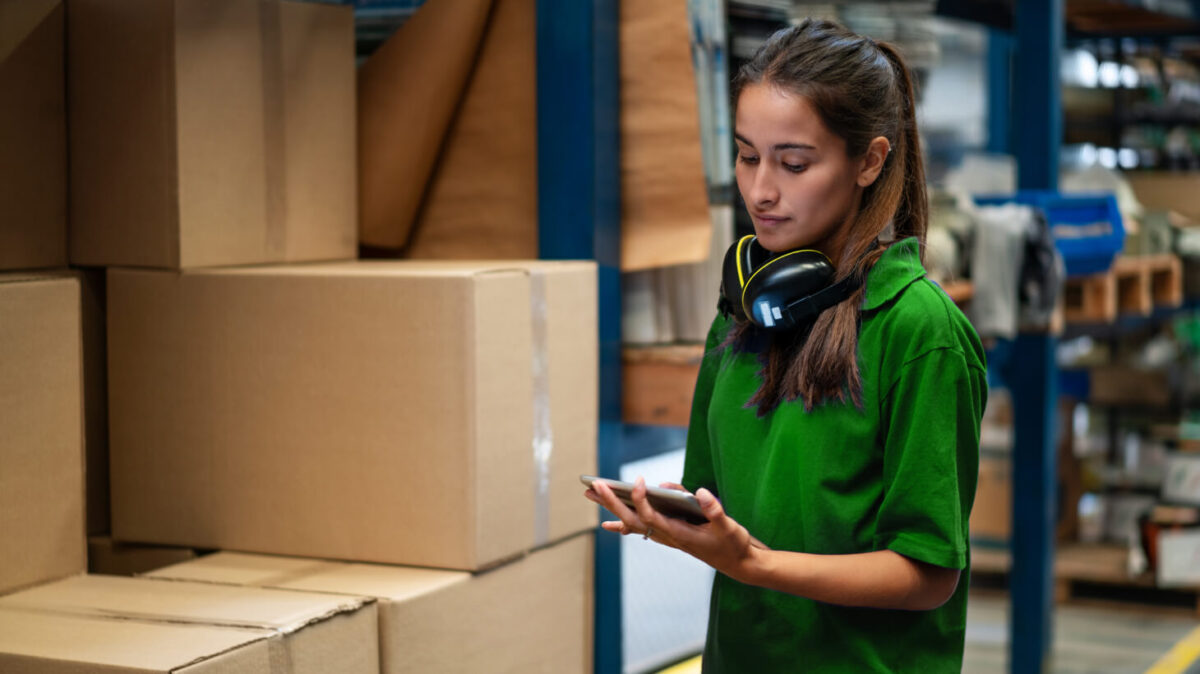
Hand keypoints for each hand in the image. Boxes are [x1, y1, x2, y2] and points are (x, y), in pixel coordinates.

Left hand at [584, 476, 764, 582]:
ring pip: (633, 523)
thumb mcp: (729, 526)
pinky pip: (641, 529)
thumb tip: (699, 491)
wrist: (738, 563)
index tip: (640, 480)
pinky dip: (624, 525)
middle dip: (613, 501)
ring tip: (593, 494)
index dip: (642, 499)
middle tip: (593, 485)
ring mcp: (667, 537)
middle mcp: (668, 537)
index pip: (651, 516)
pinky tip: (610, 524)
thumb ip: (714, 510)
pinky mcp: (670, 535)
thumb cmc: (733, 544)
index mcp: (679, 534)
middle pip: (632, 519)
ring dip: (613, 508)